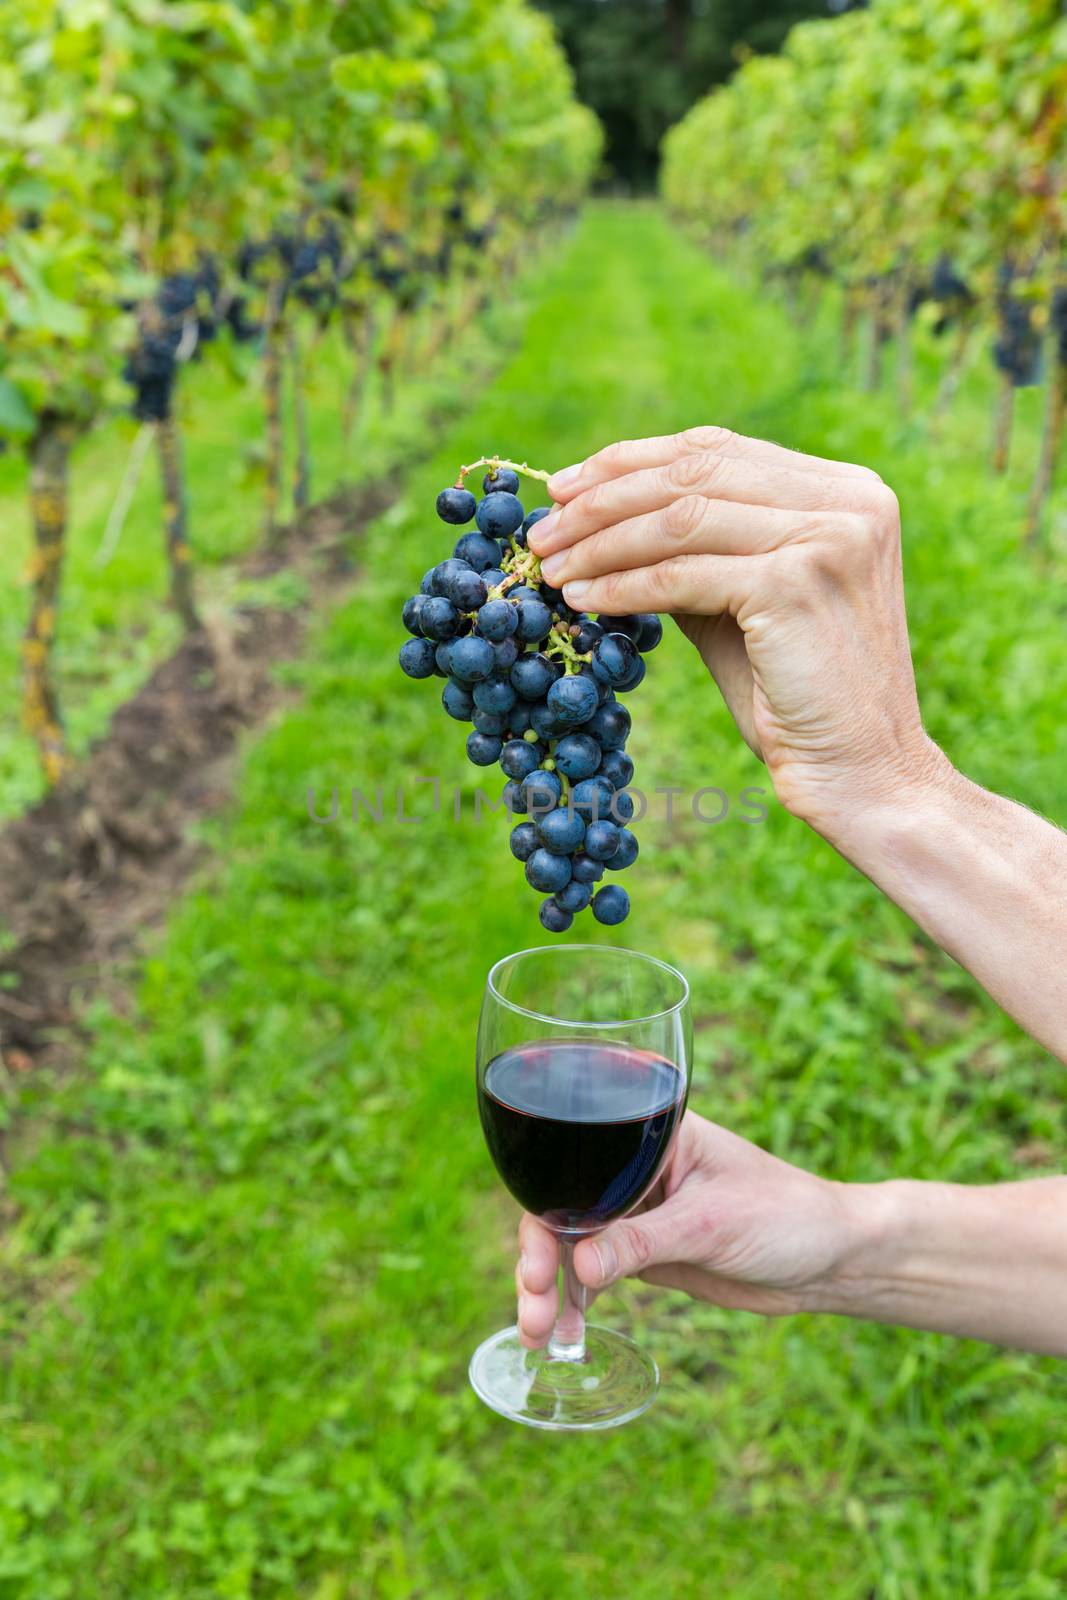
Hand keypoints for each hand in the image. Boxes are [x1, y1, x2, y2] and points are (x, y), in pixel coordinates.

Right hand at [516, 1111, 853, 1347]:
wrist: (832, 1260)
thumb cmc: (785, 1215)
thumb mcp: (712, 1224)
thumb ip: (643, 1242)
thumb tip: (576, 1268)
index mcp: (650, 1137)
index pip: (577, 1167)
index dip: (544, 1212)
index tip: (536, 1266)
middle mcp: (635, 1172)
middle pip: (564, 1210)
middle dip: (537, 1261)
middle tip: (533, 1311)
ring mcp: (639, 1215)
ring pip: (573, 1248)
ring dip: (550, 1289)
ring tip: (536, 1336)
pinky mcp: (649, 1255)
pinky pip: (597, 1276)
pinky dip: (576, 1303)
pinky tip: (561, 1335)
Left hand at [529, 426, 946, 834]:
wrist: (861, 771)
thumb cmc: (796, 695)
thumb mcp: (743, 602)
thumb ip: (697, 551)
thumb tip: (600, 518)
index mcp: (846, 490)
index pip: (717, 449)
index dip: (632, 461)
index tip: (566, 487)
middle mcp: (848, 501)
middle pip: (694, 472)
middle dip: (603, 498)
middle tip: (543, 531)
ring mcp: (829, 537)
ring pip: (680, 518)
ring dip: (601, 543)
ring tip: (551, 569)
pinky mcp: (797, 584)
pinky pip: (682, 574)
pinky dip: (622, 586)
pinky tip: (584, 601)